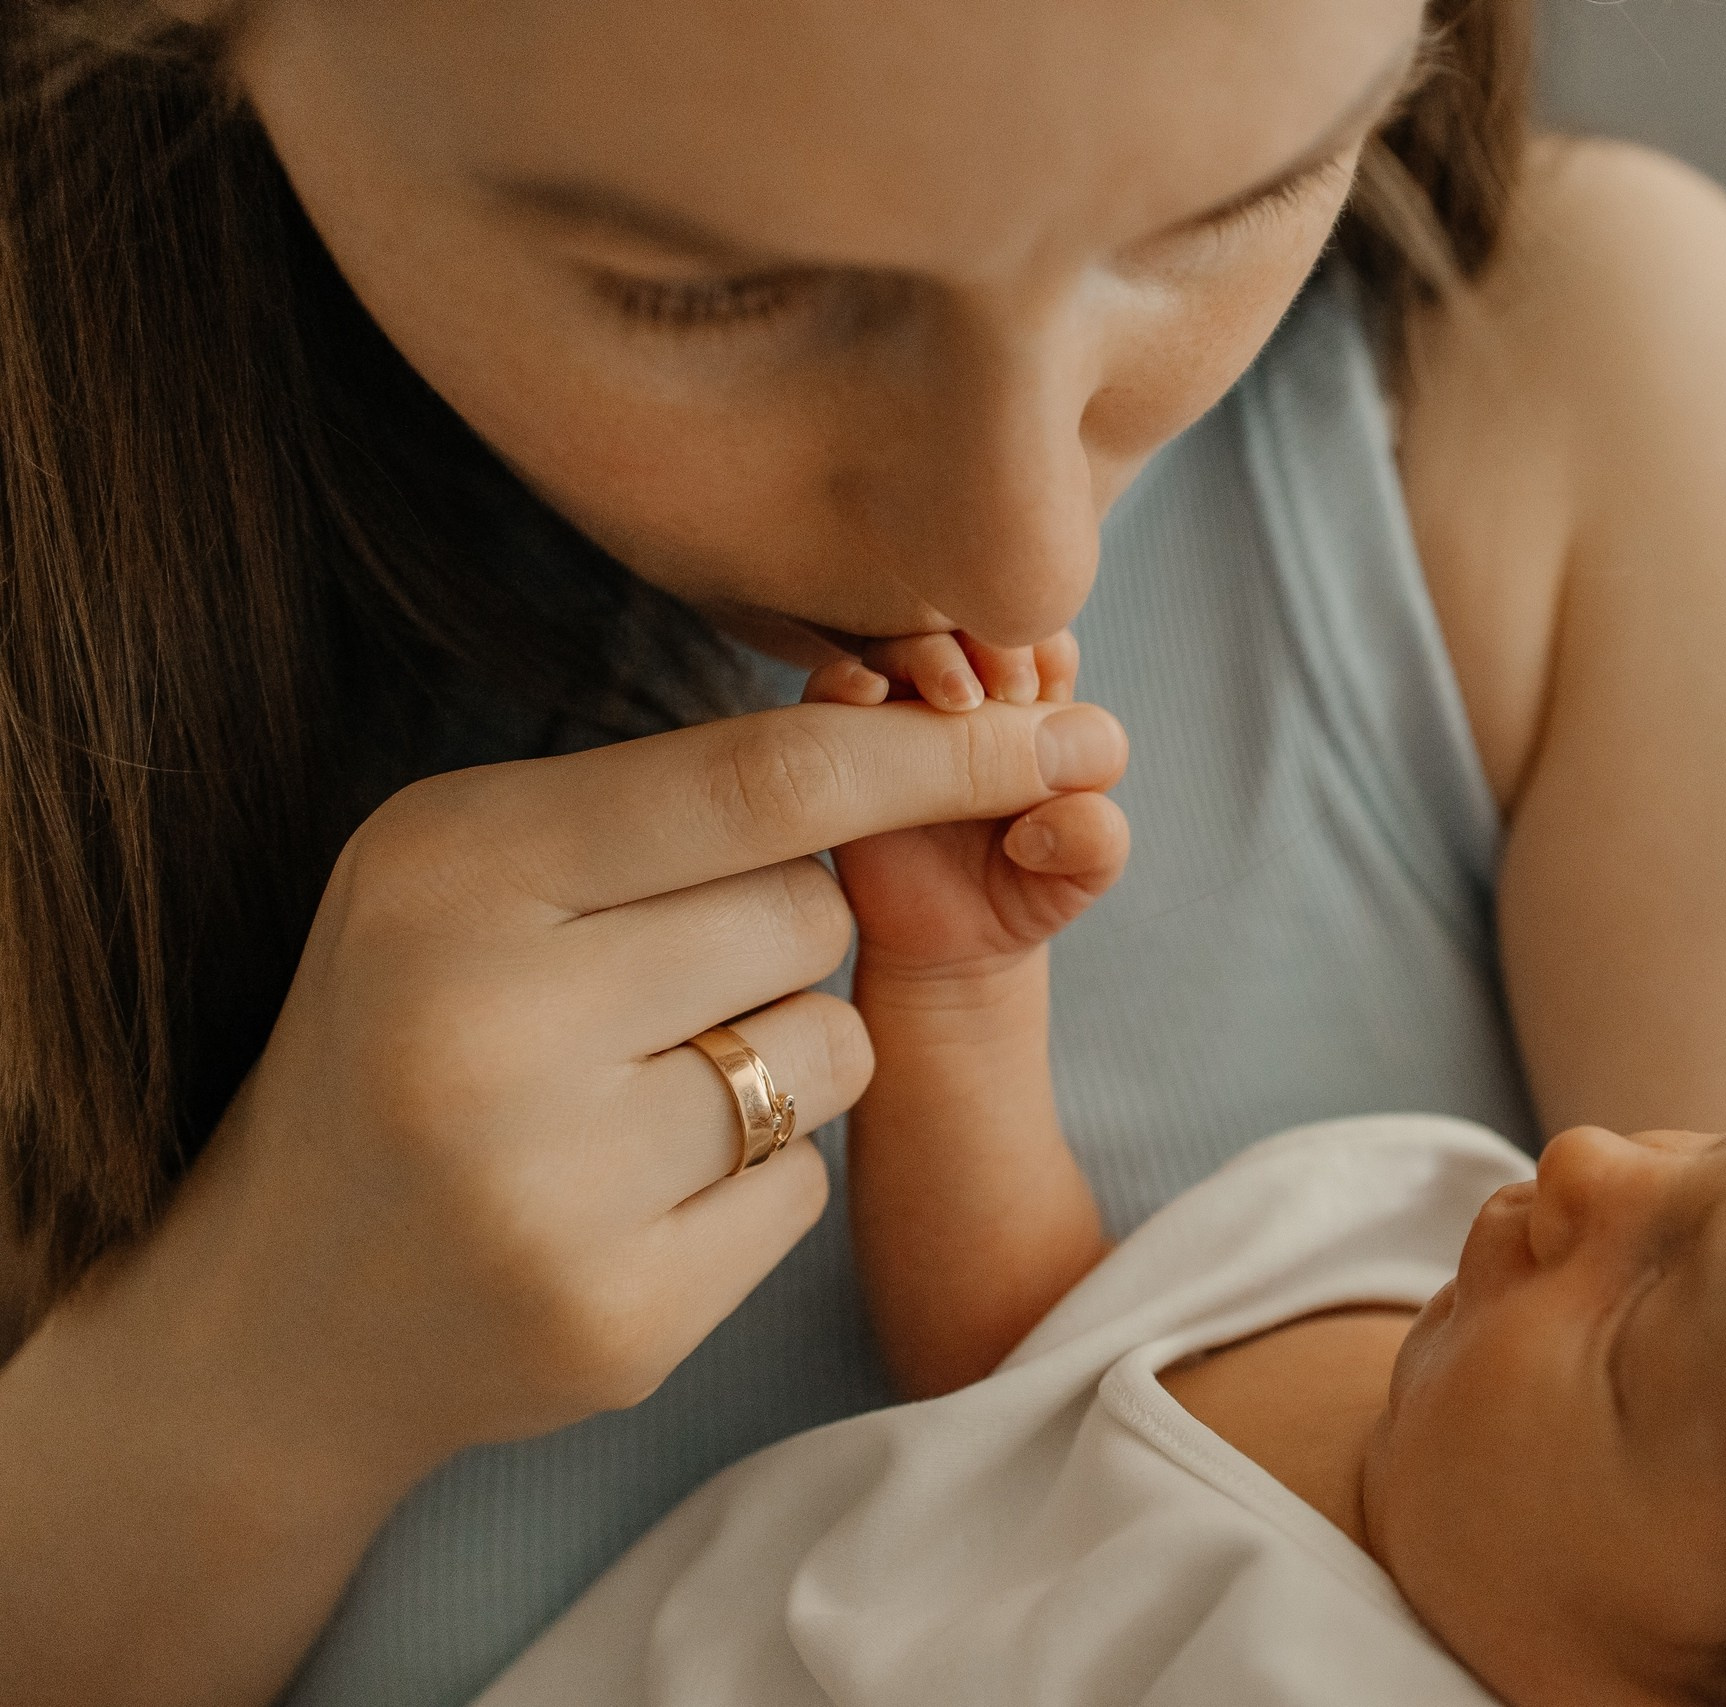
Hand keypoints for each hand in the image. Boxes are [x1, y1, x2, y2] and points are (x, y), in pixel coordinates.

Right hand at [152, 690, 1127, 1477]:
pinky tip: (632, 1199)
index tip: (1067, 731)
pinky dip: (755, 1181)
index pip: (763, 784)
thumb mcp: (472, 870)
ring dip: (783, 1059)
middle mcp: (494, 1022)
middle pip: (813, 916)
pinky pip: (808, 1188)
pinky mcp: (618, 1321)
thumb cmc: (409, 1035)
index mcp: (455, 868)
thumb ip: (664, 802)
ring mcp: (554, 1190)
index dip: (935, 755)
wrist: (281, 1311)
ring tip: (631, 1096)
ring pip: (835, 1051)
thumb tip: (916, 727)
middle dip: (784, 934)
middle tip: (654, 986)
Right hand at [804, 634, 1127, 984]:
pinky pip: (830, 691)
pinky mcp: (842, 746)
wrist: (950, 951)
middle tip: (1007, 691)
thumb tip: (1062, 807)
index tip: (1037, 695)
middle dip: (989, 640)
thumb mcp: (1082, 873)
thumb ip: (1096, 837)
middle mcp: (966, 700)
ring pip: (902, 644)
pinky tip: (869, 700)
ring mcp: (902, 719)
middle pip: (969, 623)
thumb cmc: (1025, 893)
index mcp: (1033, 709)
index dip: (1042, 650)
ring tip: (956, 704)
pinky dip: (845, 680)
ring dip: (928, 656)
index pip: (1040, 641)